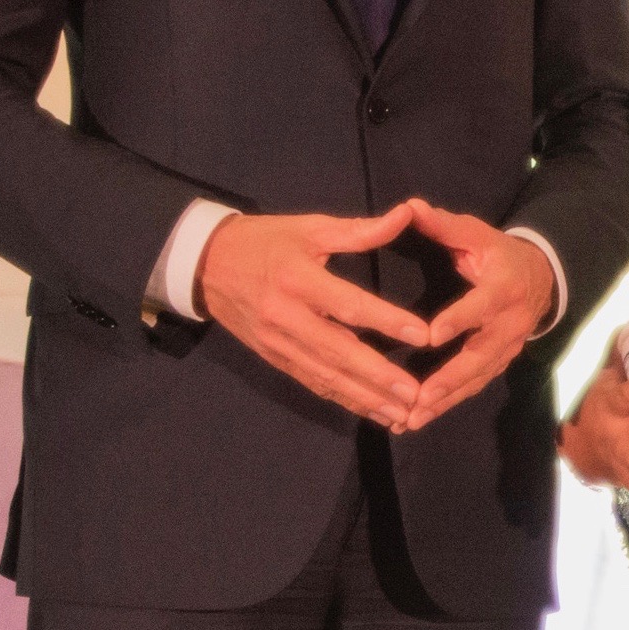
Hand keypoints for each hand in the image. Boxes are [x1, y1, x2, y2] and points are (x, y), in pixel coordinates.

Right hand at [197, 202, 428, 428]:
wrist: (205, 265)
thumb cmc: (265, 241)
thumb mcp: (308, 227)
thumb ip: (358, 230)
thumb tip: (405, 215)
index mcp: (297, 278)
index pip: (348, 305)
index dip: (386, 321)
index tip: (422, 335)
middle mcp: (286, 316)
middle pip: (338, 351)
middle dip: (378, 376)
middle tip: (415, 395)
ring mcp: (278, 343)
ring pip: (326, 376)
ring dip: (366, 398)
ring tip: (403, 415)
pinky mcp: (274, 359)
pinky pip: (313, 384)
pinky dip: (344, 401)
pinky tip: (373, 413)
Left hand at [399, 198, 557, 433]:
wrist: (541, 278)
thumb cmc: (499, 254)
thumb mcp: (476, 234)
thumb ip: (443, 225)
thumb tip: (410, 207)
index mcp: (503, 289)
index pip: (480, 307)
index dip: (458, 321)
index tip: (431, 337)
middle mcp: (509, 324)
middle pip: (480, 356)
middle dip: (449, 380)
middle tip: (419, 398)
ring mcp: (507, 347)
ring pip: (477, 378)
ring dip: (446, 400)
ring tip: (414, 419)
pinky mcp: (501, 362)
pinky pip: (476, 385)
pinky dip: (450, 403)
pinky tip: (423, 417)